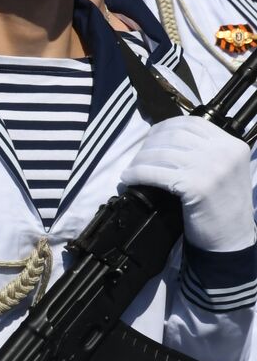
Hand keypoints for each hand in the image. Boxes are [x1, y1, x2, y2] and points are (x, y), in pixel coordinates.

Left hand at [120, 116, 255, 252]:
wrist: (231, 237)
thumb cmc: (221, 204)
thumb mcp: (222, 169)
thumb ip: (203, 151)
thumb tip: (161, 138)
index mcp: (232, 144)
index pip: (192, 123)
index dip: (165, 127)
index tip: (151, 138)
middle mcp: (224, 152)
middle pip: (174, 135)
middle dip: (149, 144)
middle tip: (137, 156)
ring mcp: (211, 168)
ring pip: (162, 153)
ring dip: (139, 160)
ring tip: (131, 169)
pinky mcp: (196, 186)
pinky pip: (156, 173)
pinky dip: (137, 174)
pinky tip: (129, 178)